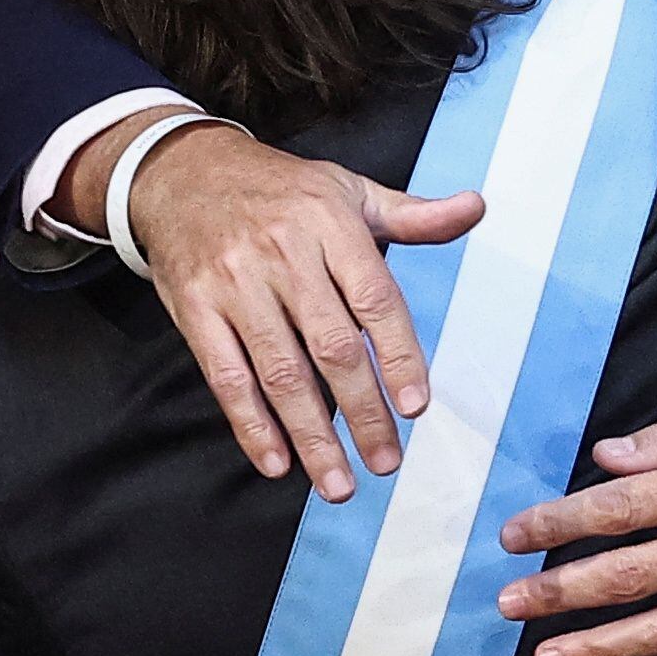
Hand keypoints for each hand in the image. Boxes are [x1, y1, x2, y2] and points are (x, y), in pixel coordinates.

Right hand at [74, 118, 482, 500]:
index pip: (375, 299)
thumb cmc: (278, 190)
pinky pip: (226, 376)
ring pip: (280, 372)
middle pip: (331, 346)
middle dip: (362, 412)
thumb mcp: (347, 189)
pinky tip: (277, 462)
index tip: (414, 407)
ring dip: (312, 435)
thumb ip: (412, 215)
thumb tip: (475, 209)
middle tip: (386, 462)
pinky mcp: (195, 309)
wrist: (181, 172)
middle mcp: (283, 254)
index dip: (398, 356)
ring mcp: (235, 283)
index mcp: (330, 224)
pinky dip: (251, 425)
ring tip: (339, 483)